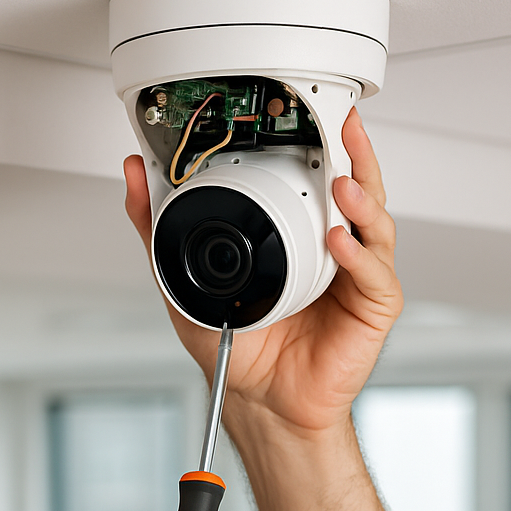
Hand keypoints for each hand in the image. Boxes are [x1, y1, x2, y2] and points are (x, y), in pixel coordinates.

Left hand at [123, 107, 401, 433]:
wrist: (260, 400)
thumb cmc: (237, 345)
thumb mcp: (183, 279)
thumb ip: (158, 228)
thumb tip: (136, 177)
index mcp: (298, 234)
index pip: (315, 176)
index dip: (318, 142)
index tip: (307, 110)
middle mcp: (333, 248)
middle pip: (357, 187)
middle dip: (355, 152)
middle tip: (343, 123)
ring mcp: (356, 275)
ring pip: (374, 223)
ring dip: (361, 198)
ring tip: (340, 183)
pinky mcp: (372, 308)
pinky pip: (373, 275)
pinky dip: (359, 255)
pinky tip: (338, 241)